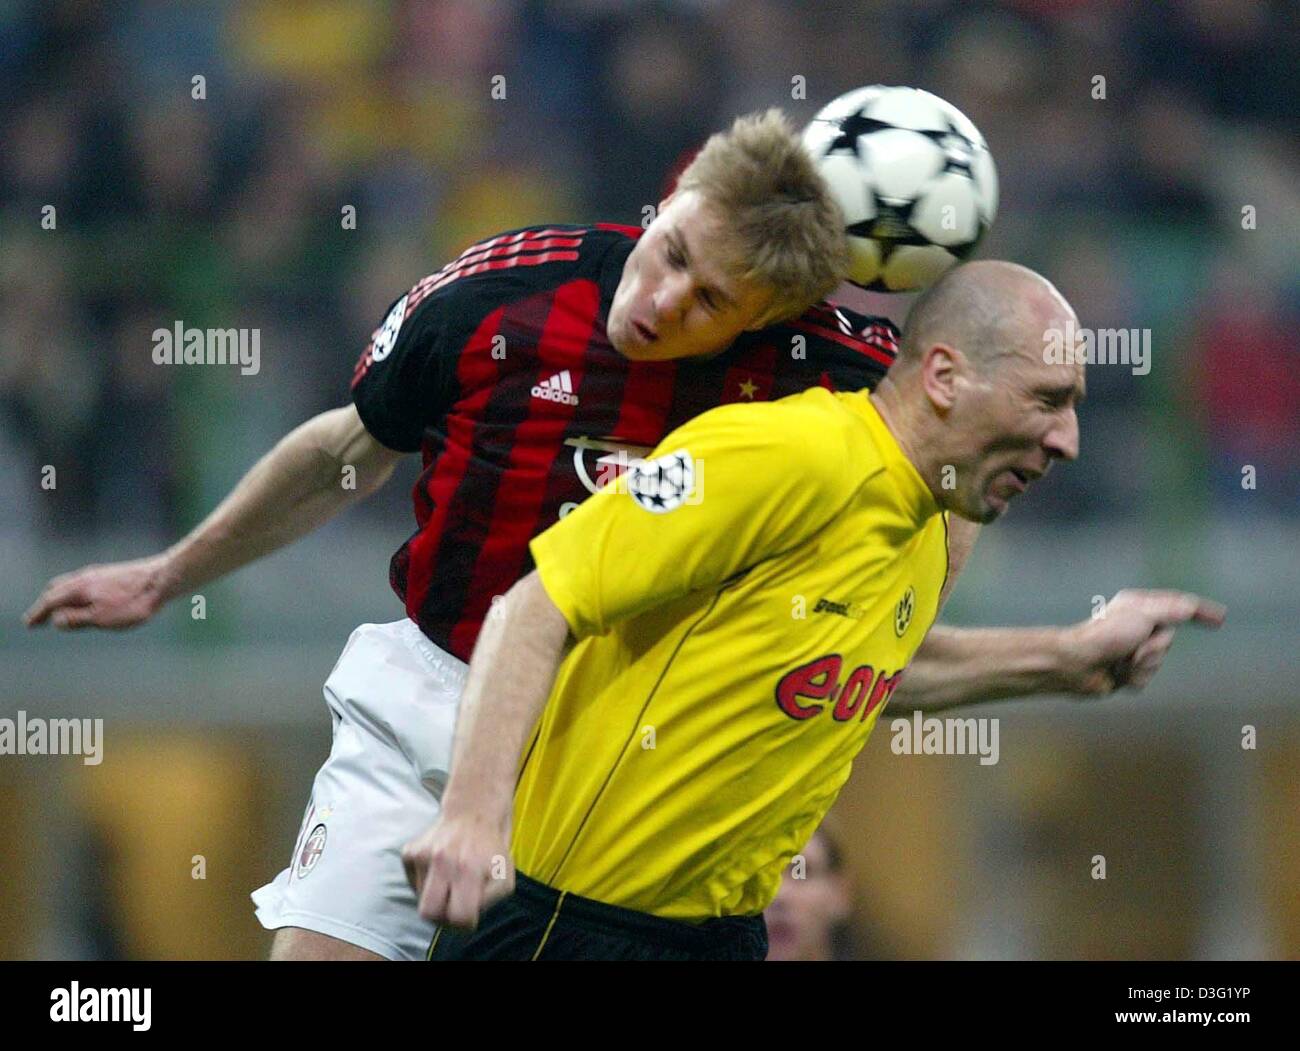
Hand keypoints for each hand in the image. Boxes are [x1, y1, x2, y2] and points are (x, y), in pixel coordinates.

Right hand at [24, 554, 174, 629]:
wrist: (163, 579)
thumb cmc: (133, 602)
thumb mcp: (101, 618)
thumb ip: (77, 619)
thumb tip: (56, 620)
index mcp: (78, 588)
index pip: (50, 602)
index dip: (38, 614)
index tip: (29, 624)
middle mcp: (85, 577)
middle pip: (57, 590)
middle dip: (46, 605)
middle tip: (38, 618)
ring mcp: (100, 574)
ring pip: (72, 585)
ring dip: (61, 598)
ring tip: (59, 610)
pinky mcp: (114, 575)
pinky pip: (86, 584)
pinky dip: (76, 594)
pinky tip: (86, 600)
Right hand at [402, 813, 513, 928]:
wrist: (473, 812)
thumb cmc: (491, 850)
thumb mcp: (504, 876)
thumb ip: (488, 901)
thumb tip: (465, 914)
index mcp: (469, 869)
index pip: (458, 917)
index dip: (463, 924)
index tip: (467, 916)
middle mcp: (442, 861)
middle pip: (427, 913)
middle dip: (440, 918)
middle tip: (453, 906)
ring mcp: (422, 854)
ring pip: (420, 898)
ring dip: (435, 895)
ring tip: (450, 878)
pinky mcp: (409, 851)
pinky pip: (412, 882)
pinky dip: (425, 880)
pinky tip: (439, 867)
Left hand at [1061, 589, 1225, 695]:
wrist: (1077, 665)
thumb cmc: (1105, 635)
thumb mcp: (1143, 615)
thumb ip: (1171, 610)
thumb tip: (1190, 606)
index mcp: (1138, 607)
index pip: (1177, 607)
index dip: (1199, 612)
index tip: (1220, 618)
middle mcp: (1135, 626)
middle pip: (1168, 639)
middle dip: (1154, 648)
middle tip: (1133, 647)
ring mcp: (1129, 649)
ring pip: (1157, 661)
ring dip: (1142, 665)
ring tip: (1121, 661)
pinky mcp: (1124, 670)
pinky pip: (1145, 678)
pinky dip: (1133, 677)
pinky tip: (1117, 674)